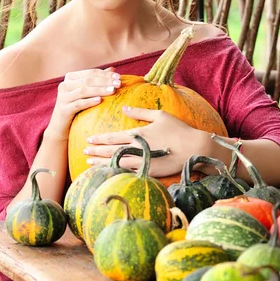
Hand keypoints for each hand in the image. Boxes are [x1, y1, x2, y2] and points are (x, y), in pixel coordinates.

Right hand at [45, 67, 120, 141]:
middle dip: (105, 81)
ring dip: (99, 90)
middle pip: (88, 80)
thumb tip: (113, 69)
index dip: (105, 74)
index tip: (119, 77)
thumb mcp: (86, 93)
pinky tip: (99, 100)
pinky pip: (78, 104)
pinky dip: (89, 101)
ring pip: (83, 91)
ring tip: (113, 91)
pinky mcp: (63, 109)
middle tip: (119, 84)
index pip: (91, 73)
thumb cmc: (76, 108)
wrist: (60, 127)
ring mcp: (62, 97)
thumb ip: (97, 81)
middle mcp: (65, 85)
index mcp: (70, 78)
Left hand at [84, 106, 209, 176]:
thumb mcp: (160, 115)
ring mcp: (143, 162)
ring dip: (102, 163)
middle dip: (96, 151)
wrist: (194, 149)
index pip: (114, 137)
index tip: (89, 139)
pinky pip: (129, 172)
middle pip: (112, 151)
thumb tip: (123, 108)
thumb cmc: (178, 129)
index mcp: (139, 134)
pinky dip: (116, 172)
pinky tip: (108, 172)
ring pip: (117, 163)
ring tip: (89, 163)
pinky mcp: (150, 172)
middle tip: (84, 151)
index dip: (100, 139)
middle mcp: (138, 149)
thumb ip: (140, 112)